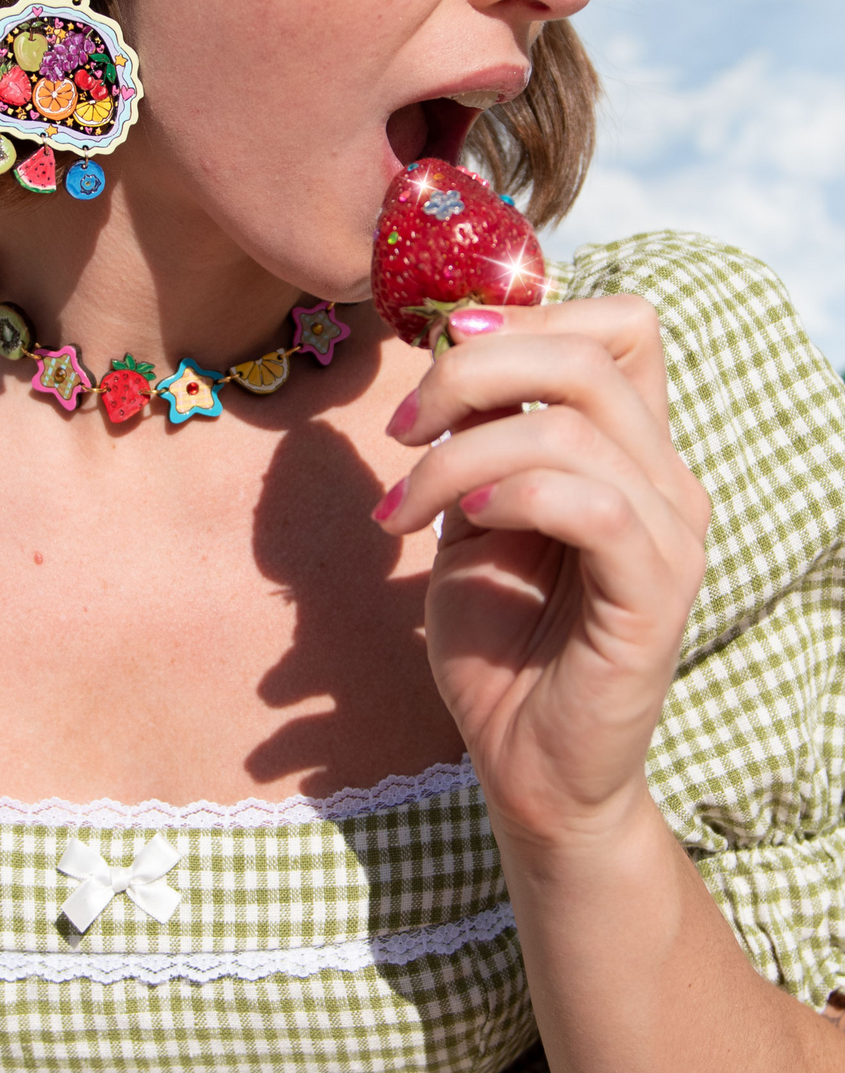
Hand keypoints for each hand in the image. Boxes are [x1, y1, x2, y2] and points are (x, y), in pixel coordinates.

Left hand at [377, 297, 710, 847]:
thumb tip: (453, 339)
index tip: (440, 345)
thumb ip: (480, 427)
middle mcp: (666, 477)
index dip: (528, 310)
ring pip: (570, 426)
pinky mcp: (656, 594)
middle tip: (402, 427)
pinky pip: (592, 505)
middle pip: (588, 353)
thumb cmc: (499, 633)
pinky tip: (466, 524)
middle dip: (471, 368)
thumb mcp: (473, 504)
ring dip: (459, 453)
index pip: (620, 324)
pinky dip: (512, 494)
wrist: (524, 761)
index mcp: (631, 445)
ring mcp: (671, 534)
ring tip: (406, 505)